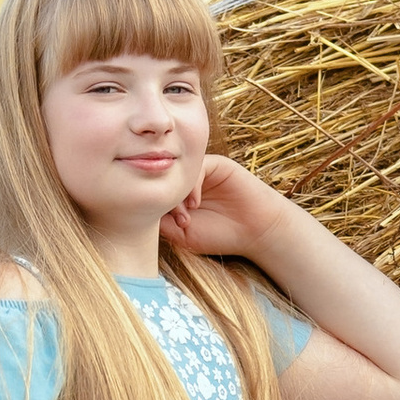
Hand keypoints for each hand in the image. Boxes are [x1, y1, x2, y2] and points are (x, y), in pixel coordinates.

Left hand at [162, 153, 285, 260]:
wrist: (257, 231)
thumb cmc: (221, 235)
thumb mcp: (183, 235)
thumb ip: (162, 222)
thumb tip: (142, 209)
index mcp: (176, 196)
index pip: (153, 190)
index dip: (151, 205)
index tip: (160, 225)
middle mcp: (186, 181)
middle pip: (162, 179)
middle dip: (164, 200)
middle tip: (176, 221)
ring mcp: (201, 172)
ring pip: (177, 172)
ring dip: (176, 194)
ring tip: (185, 216)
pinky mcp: (216, 164)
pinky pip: (195, 165)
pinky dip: (191, 184)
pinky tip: (196, 203)